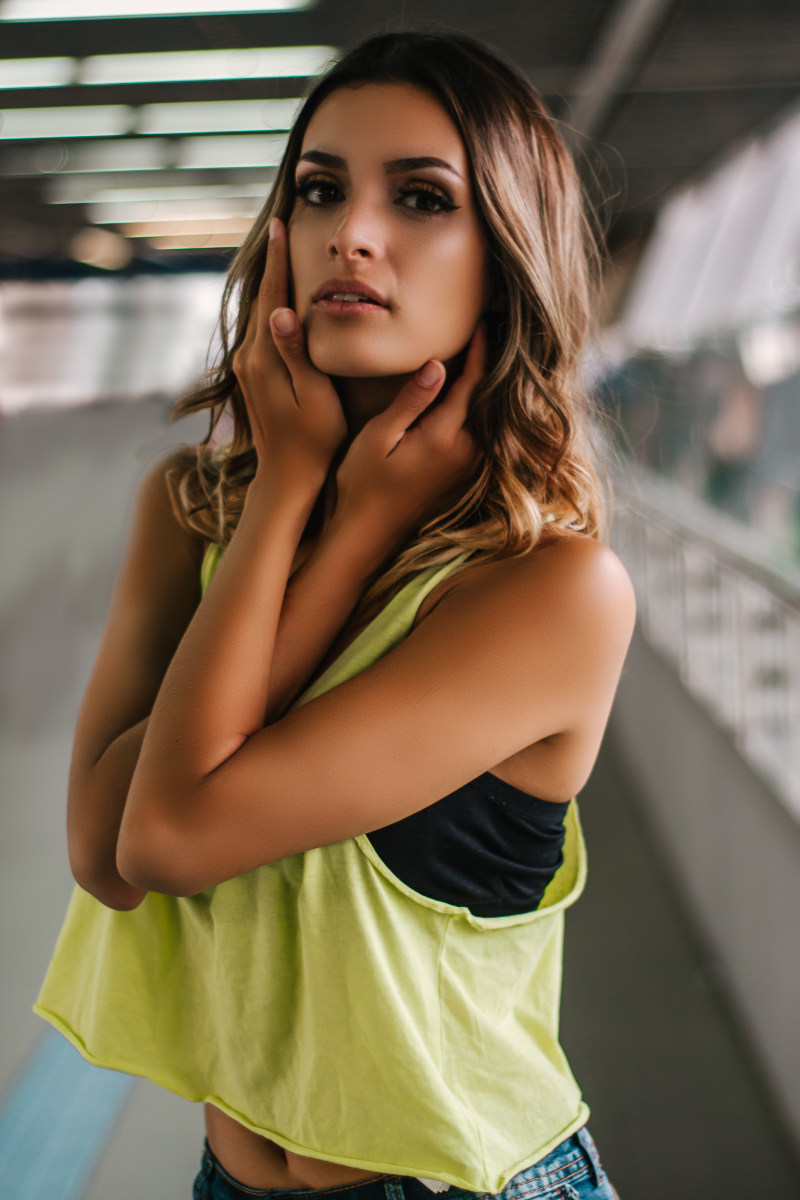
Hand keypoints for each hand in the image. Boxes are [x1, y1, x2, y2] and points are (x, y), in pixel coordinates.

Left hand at [232, 218, 346, 480]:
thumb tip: (280, 313)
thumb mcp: (314, 398)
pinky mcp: (252, 377)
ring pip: (258, 313)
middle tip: (280, 224)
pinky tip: (278, 297)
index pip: (273, 297)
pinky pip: (259, 330)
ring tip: (278, 251)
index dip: (279, 260)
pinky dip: (269, 306)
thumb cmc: (314, 441)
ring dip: (269, 283)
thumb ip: (296, 355)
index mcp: (264, 359)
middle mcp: (248, 359)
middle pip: (261, 298)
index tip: (280, 224)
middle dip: (272, 262)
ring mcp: (247, 369)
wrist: (287, 478)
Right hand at [333, 324, 486, 539]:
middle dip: (487, 365)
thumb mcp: (379, 436)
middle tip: (489, 330)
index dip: (479, 351)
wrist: (368, 535)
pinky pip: (480, 434)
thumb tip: (437, 365)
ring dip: (485, 388)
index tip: (482, 325)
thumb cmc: (363, 483)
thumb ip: (411, 401)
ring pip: (486, 417)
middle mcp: (467, 453)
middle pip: (486, 398)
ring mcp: (469, 468)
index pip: (473, 383)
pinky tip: (470, 396)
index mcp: (446, 437)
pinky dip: (478, 411)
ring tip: (483, 355)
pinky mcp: (464, 478)